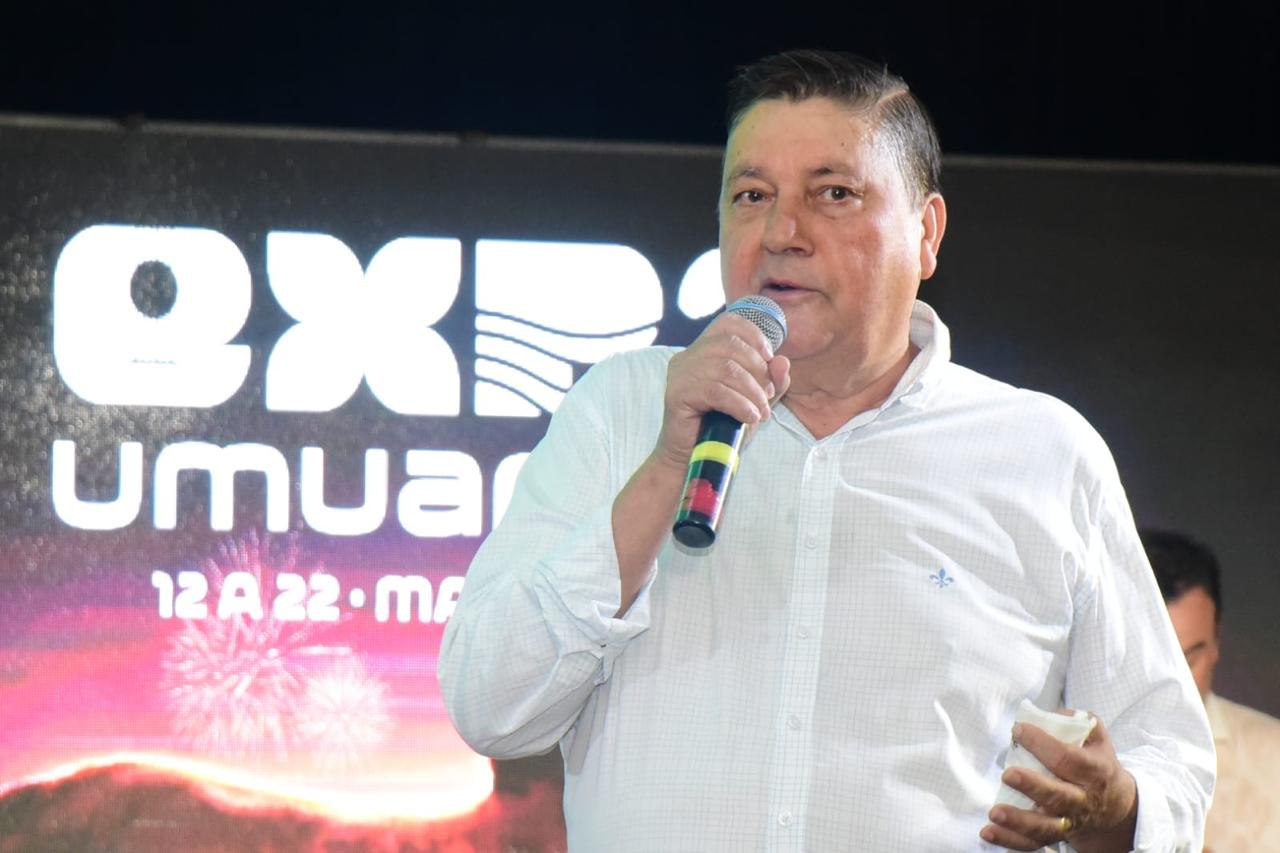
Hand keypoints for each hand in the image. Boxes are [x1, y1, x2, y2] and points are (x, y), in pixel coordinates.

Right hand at [655, 310, 789, 470]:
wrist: (692, 461)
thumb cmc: (722, 430)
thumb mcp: (754, 402)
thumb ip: (770, 382)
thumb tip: (783, 361)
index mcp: (703, 351)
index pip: (728, 323)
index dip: (754, 335)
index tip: (769, 359)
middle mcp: (688, 357)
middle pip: (731, 344)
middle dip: (758, 370)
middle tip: (767, 396)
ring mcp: (680, 374)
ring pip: (726, 368)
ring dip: (752, 391)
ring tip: (760, 412)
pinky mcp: (676, 394)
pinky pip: (715, 390)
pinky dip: (740, 404)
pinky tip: (750, 418)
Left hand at [981, 713, 1137, 851]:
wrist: (1116, 805)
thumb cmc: (1096, 763)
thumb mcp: (1096, 738)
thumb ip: (1077, 720)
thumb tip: (1047, 714)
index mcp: (1094, 772)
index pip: (1069, 759)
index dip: (1043, 744)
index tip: (1018, 729)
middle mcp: (1082, 800)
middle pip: (1058, 797)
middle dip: (1032, 786)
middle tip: (1008, 774)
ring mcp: (1069, 822)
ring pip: (1045, 827)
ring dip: (1018, 821)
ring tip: (994, 812)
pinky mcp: (1055, 836)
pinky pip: (1032, 844)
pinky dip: (1010, 841)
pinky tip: (988, 832)